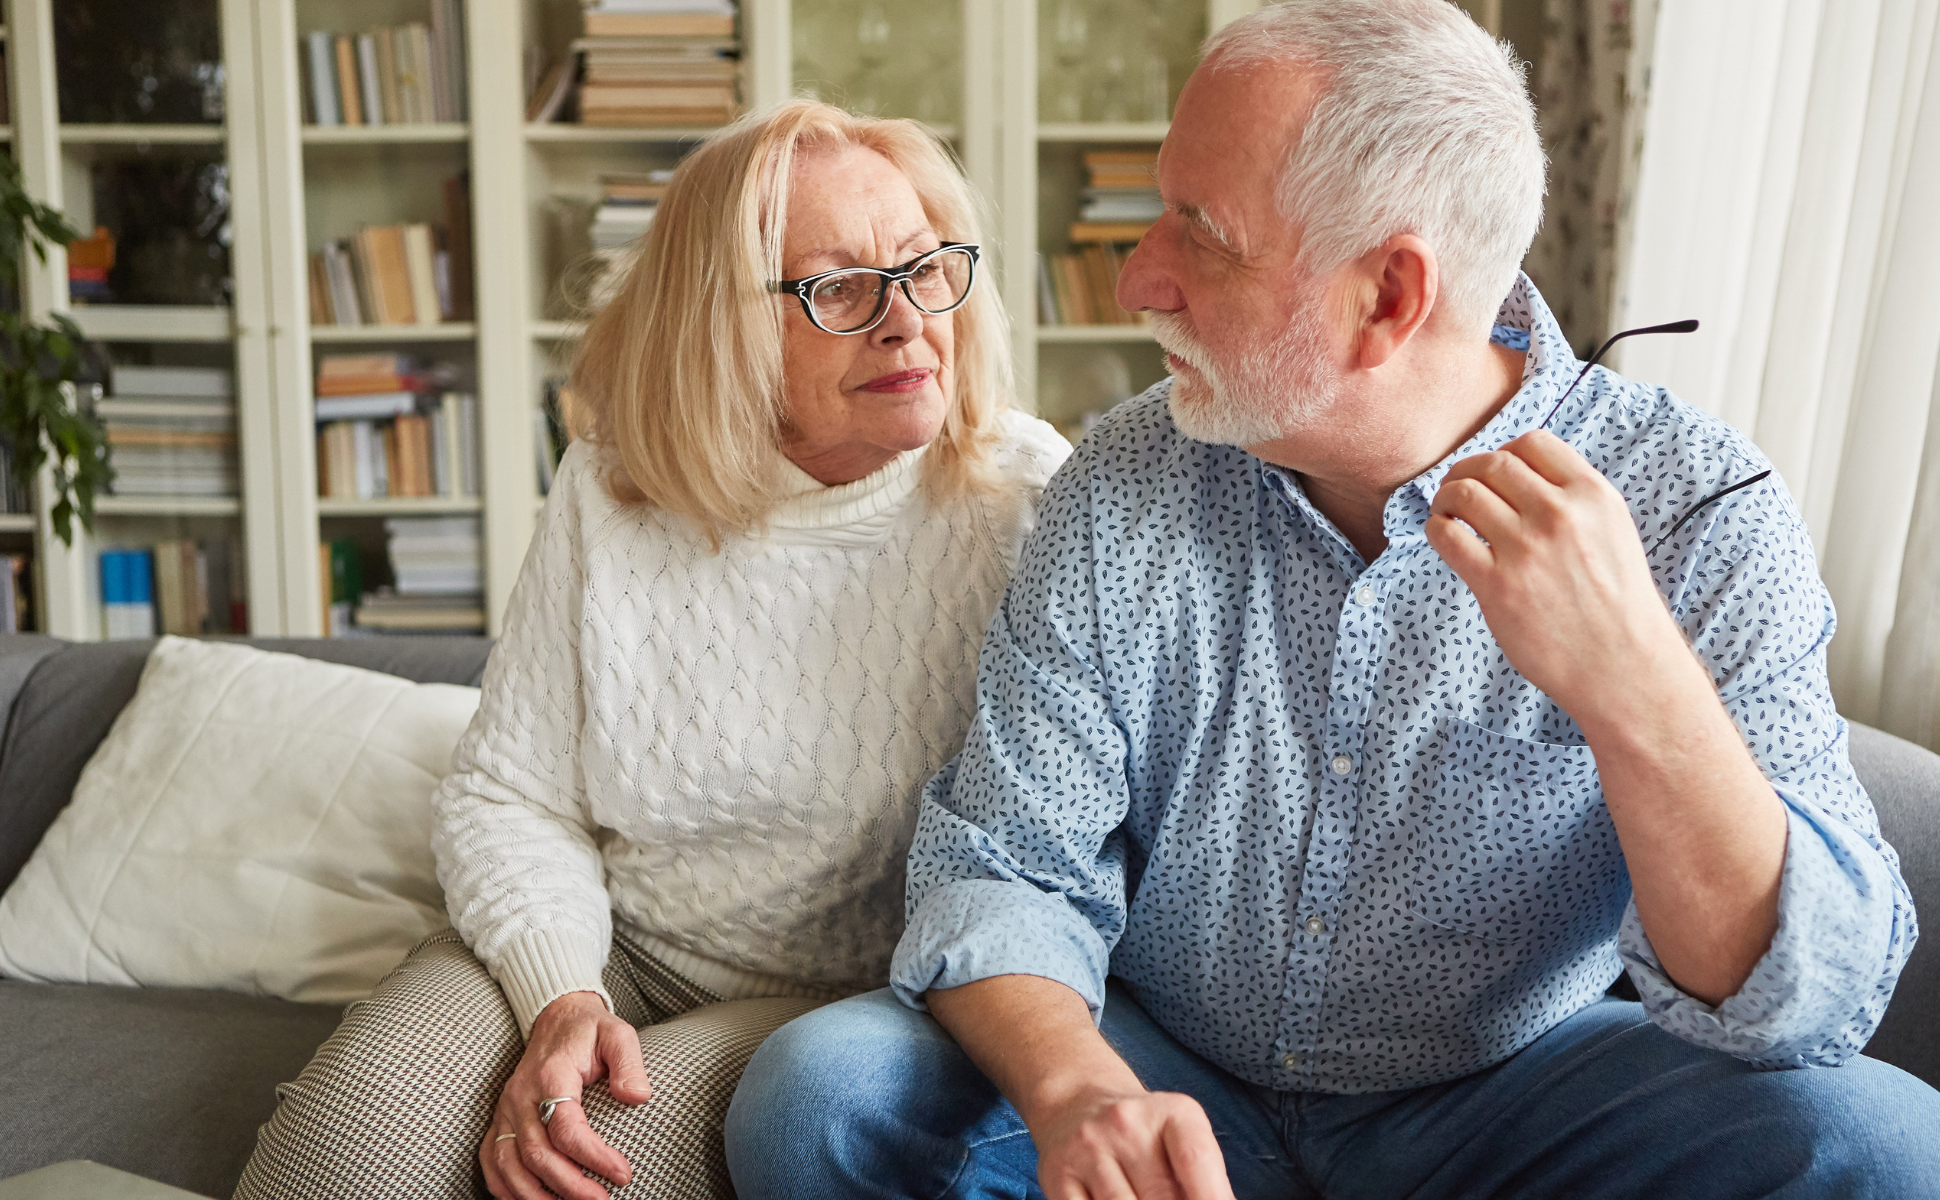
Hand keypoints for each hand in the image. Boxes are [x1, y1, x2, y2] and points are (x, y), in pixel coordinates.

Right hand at [482, 991, 652, 1199]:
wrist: (557, 1019)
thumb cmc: (590, 1031)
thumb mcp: (618, 1034)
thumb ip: (629, 1063)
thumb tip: (637, 1097)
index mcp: (551, 1075)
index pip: (566, 1128)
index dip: (594, 1156)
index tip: (622, 1174)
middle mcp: (521, 1096)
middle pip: (537, 1153)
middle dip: (569, 1185)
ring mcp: (506, 1110)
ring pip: (509, 1164)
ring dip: (535, 1195)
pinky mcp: (500, 1120)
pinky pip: (491, 1160)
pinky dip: (505, 1188)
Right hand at [1028, 1083, 1234, 1199]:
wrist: (1077, 1103)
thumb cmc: (1144, 1133)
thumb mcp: (1181, 1138)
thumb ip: (1203, 1177)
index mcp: (1171, 1112)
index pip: (1196, 1160)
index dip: (1211, 1198)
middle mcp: (1125, 1123)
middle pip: (1161, 1197)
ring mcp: (1088, 1150)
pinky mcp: (1058, 1175)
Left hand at [1424, 429, 1697, 726]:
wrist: (1622, 664)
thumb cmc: (1616, 603)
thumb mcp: (1612, 532)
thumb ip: (1574, 500)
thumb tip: (1520, 477)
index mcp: (1593, 495)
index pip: (1533, 443)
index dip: (1503, 452)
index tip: (1493, 472)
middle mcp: (1560, 514)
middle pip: (1493, 464)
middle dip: (1467, 470)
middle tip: (1457, 488)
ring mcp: (1527, 549)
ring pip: (1464, 493)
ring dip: (1446, 497)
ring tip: (1446, 511)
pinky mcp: (1497, 584)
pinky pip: (1447, 536)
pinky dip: (1436, 528)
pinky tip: (1443, 536)